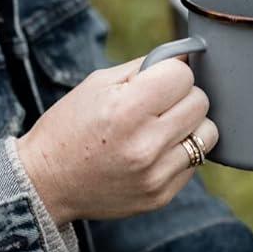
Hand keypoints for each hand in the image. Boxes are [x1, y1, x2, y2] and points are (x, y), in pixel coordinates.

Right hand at [14, 56, 218, 222]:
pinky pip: (195, 162)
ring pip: (207, 133)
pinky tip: (154, 152)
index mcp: (126, 109)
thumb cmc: (71, 126)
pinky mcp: (161, 195)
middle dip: (182, 96)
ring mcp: (156, 174)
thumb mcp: (97, 84)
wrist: (46, 183)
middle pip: (200, 102)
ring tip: (163, 127)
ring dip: (190, 125)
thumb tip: (185, 56)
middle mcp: (145, 144)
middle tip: (159, 102)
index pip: (182, 75)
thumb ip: (144, 67)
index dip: (172, 72)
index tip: (159, 78)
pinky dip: (180, 152)